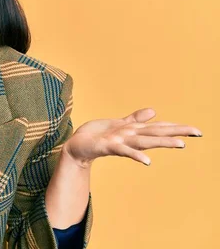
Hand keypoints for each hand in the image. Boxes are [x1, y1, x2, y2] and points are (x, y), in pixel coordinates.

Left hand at [63, 108, 202, 167]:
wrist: (77, 146)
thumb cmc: (97, 135)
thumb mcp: (118, 124)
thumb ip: (136, 119)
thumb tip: (154, 112)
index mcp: (134, 131)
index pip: (159, 128)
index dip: (177, 127)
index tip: (197, 130)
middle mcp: (131, 138)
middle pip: (156, 134)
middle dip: (176, 133)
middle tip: (197, 133)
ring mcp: (121, 143)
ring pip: (144, 142)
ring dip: (161, 143)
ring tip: (180, 145)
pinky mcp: (108, 147)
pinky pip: (124, 151)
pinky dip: (135, 156)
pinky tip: (147, 162)